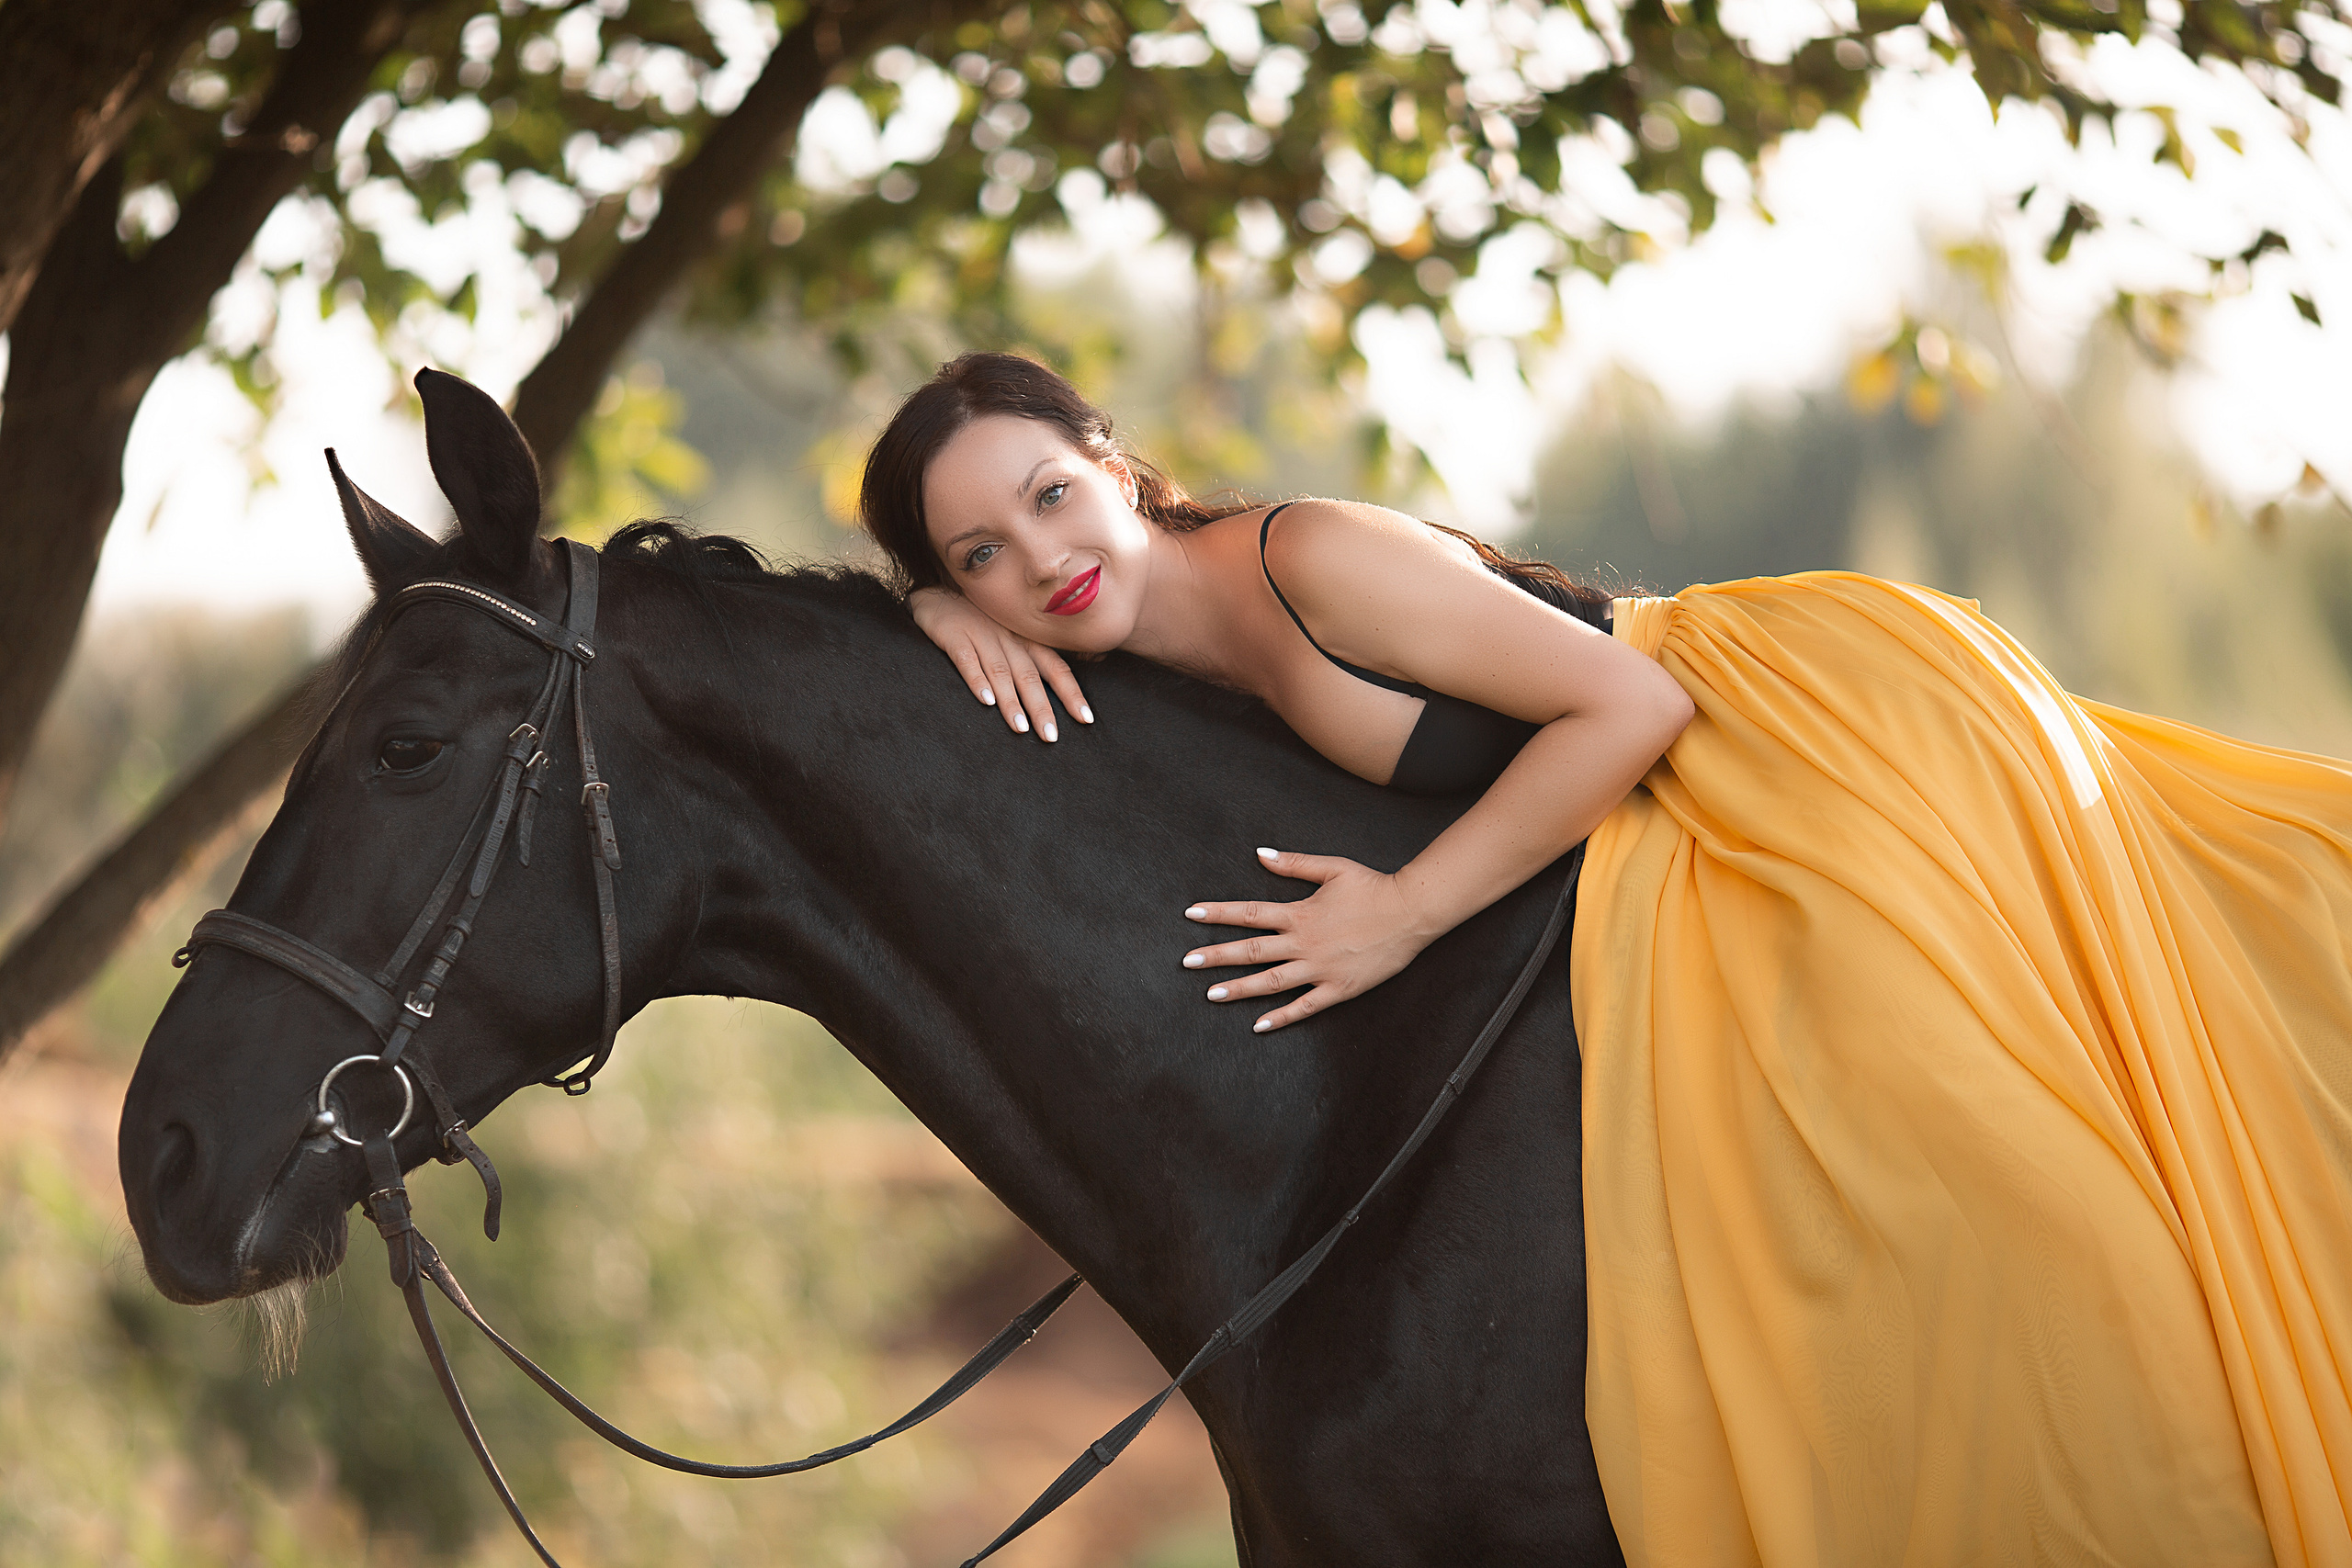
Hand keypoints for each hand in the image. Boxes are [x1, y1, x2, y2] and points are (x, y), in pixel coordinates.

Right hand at [909, 586, 1092, 740]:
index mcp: (1027, 641)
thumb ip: (1036, 656)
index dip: (1071, 693)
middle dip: (1042, 708)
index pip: (1056, 668)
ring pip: (1001, 672)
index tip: (1086, 719)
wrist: (939, 592)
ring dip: (1012, 701)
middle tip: (1051, 736)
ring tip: (1021, 728)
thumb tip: (1074, 676)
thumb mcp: (1014, 632)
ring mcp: (982, 636)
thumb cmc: (982, 620)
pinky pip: (967, 660)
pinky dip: (977, 680)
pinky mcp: (955, 636)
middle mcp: (1009, 639)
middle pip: (1030, 676)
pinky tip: (985, 701)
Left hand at [1181, 847, 1438, 1032]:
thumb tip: (1260, 854)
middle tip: (1187, 962)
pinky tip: (1258, 1025)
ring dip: (1239, 989)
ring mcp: (1320, 969)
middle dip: (1216, 956)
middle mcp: (1304, 943)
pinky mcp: (1338, 988)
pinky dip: (1281, 1017)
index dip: (1218, 914)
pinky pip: (1304, 1007)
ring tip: (1211, 995)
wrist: (1411, 913)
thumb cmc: (1373, 887)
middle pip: (1251, 951)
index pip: (1249, 914)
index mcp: (1300, 914)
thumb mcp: (1333, 868)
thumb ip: (1294, 864)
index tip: (1191, 914)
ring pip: (1270, 982)